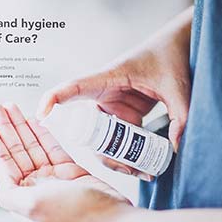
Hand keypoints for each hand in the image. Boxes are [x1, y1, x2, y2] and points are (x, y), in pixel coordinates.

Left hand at [0, 103, 129, 221]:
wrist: (110, 217)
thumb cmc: (73, 214)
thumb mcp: (32, 206)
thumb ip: (10, 195)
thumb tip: (0, 188)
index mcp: (22, 198)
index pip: (2, 166)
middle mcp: (35, 188)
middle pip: (16, 153)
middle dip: (6, 129)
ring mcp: (53, 179)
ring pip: (33, 147)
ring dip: (21, 127)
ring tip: (11, 106)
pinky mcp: (70, 171)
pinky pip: (52, 148)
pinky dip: (43, 134)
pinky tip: (34, 120)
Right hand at [37, 10, 191, 178]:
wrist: (178, 48)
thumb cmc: (171, 57)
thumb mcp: (177, 87)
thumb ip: (179, 116)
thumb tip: (176, 148)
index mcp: (110, 78)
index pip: (74, 88)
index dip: (54, 100)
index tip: (42, 115)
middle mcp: (106, 93)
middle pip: (90, 130)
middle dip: (105, 155)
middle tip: (129, 170)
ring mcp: (114, 106)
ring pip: (105, 139)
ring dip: (118, 159)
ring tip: (143, 172)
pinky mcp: (125, 114)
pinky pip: (120, 138)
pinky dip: (129, 154)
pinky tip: (145, 168)